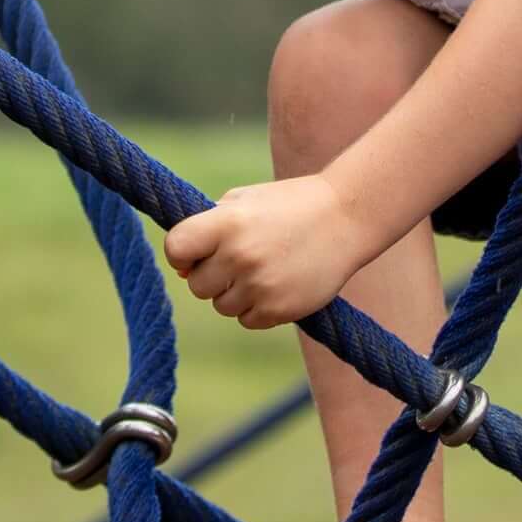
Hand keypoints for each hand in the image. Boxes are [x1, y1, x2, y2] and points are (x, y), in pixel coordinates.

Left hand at [164, 177, 369, 328]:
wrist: (346, 217)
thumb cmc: (289, 205)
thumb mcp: (245, 200)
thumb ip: (207, 226)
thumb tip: (181, 269)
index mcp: (227, 222)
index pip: (176, 248)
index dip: (181, 253)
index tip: (195, 252)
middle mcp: (240, 255)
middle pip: (197, 285)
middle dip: (211, 275)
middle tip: (239, 259)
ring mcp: (260, 285)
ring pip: (221, 306)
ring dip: (235, 293)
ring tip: (263, 269)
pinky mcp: (279, 309)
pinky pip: (247, 320)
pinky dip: (257, 308)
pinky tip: (276, 284)